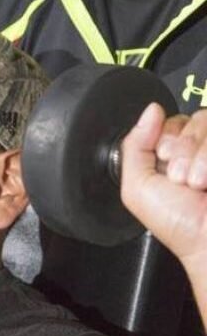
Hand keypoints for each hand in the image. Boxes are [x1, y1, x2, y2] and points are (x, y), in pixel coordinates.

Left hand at [121, 103, 206, 273]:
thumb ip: (134, 146)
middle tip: (180, 177)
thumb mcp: (137, 187)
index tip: (164, 158)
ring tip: (195, 182)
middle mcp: (199, 152)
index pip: (170, 121)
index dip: (165, 136)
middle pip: (193, 119)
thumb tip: (150, 111)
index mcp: (171, 157)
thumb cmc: (177, 224)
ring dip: (199, 155)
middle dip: (183, 148)